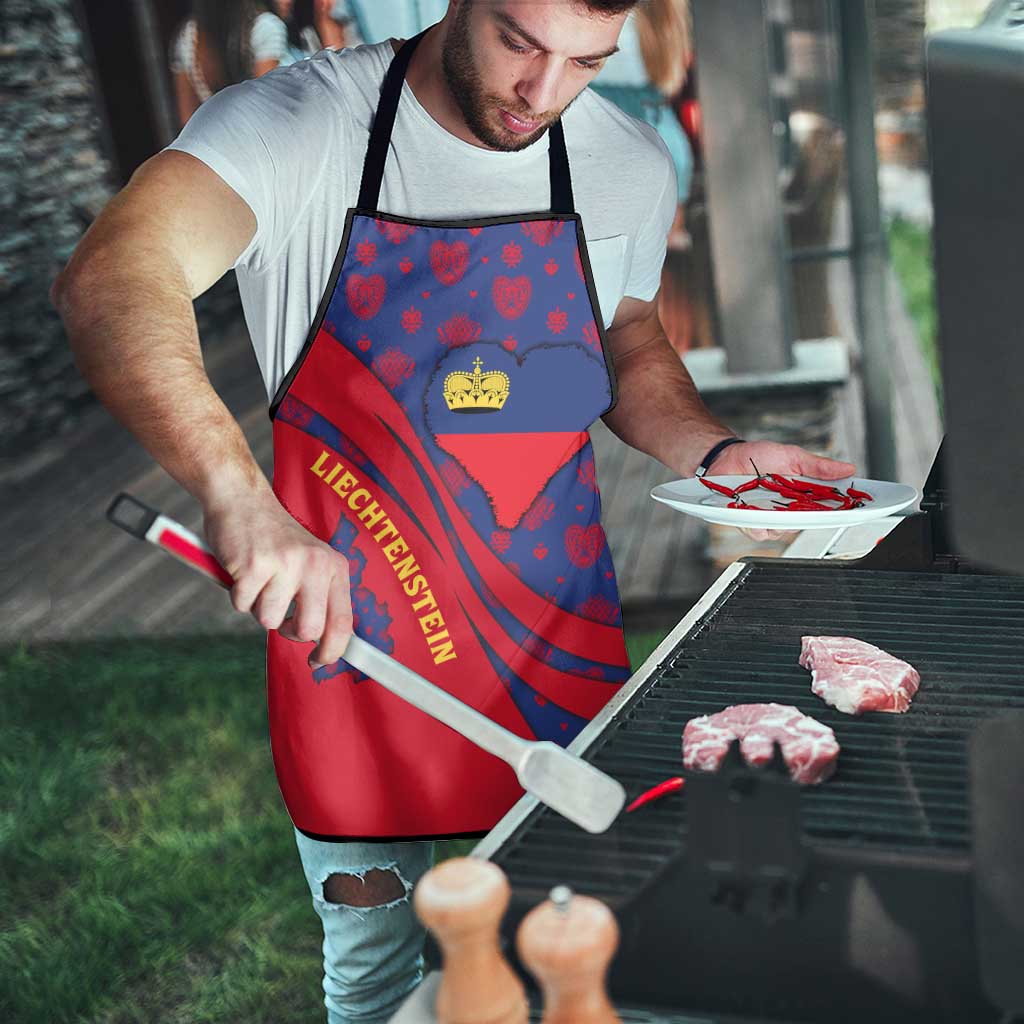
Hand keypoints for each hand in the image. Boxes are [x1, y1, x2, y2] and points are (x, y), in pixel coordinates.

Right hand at [203, 489, 352, 668]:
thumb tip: (323, 644)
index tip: (319, 662)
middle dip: (290, 632)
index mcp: (334, 566)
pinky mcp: (254, 565)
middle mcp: (316, 564)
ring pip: (269, 621)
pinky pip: (242, 605)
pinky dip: (238, 595)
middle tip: (280, 616)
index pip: (343, 622)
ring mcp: (286, 564)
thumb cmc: (275, 540)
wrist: (242, 499)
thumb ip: (320, 597)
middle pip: (309, 630)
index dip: (332, 651)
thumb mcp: (310, 562)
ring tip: (259, 579)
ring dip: (258, 607)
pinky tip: (243, 570)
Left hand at [709, 440, 856, 542]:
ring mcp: (770, 518)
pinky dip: (758, 524)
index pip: (828, 507)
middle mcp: (789, 510)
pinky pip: (760, 532)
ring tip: (775, 503)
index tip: (857, 508)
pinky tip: (755, 512)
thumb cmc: (758, 457)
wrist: (726, 457)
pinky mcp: (750, 523)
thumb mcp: (792, 456)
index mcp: (803, 495)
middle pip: (808, 523)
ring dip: (781, 519)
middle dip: (813, 517)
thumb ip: (818, 466)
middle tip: (813, 506)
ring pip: (784, 531)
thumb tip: (848, 468)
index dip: (844, 510)